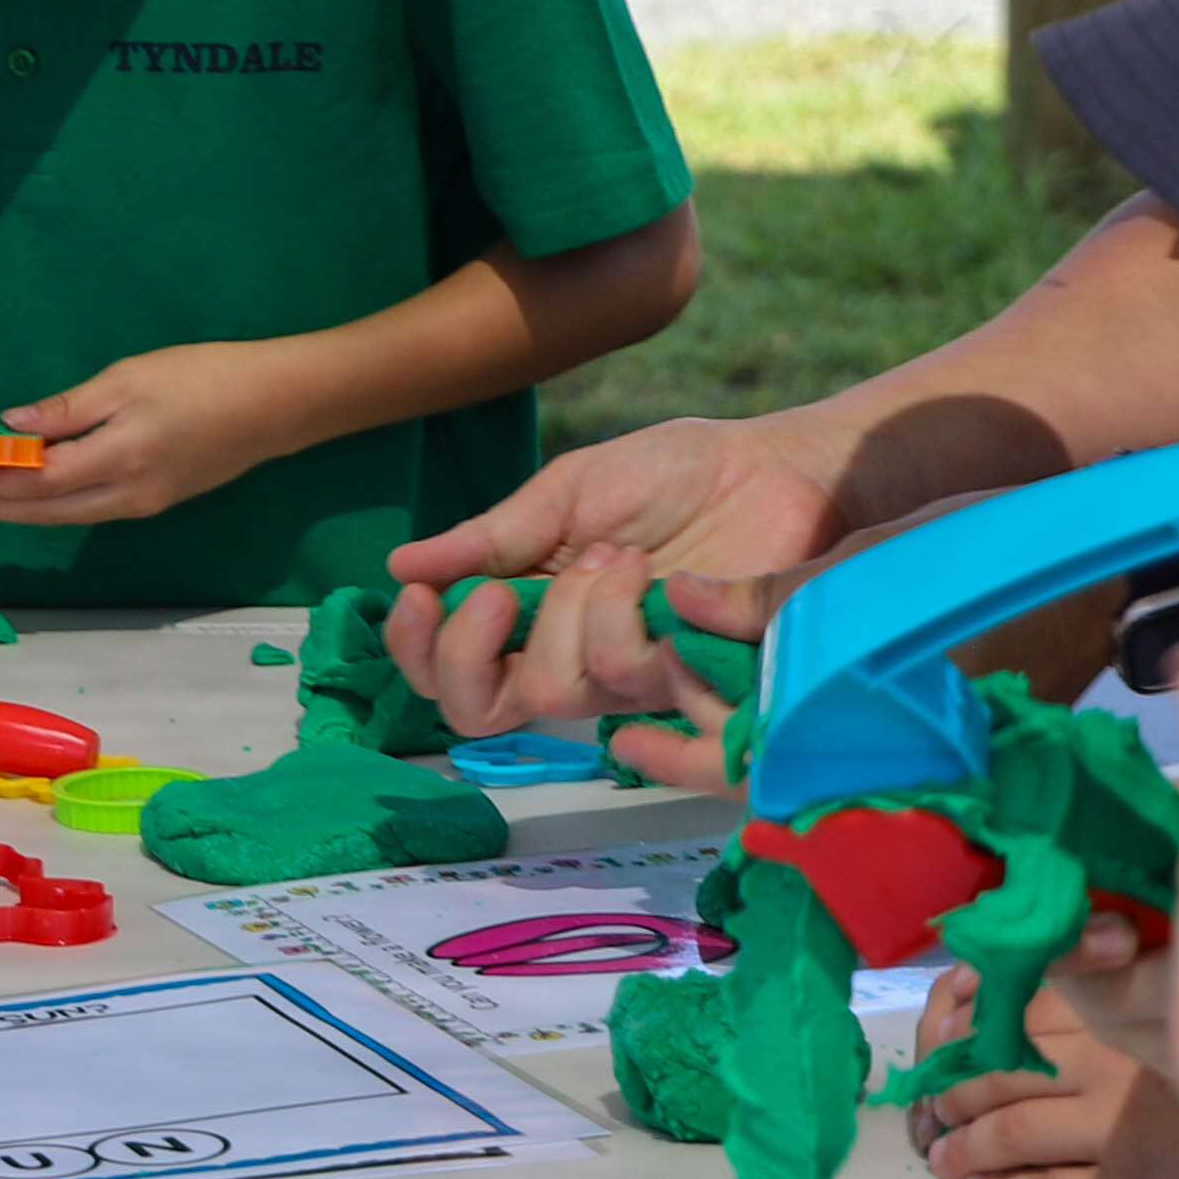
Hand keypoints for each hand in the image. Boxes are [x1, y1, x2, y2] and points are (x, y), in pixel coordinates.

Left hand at [0, 342, 298, 529]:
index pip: (35, 482)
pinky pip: (88, 509)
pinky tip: (35, 483)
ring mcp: (142, 506)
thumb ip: (68, 408)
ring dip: (18, 506)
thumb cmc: (203, 378)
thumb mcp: (129, 379)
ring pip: (64, 516)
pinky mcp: (154, 502)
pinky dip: (51, 502)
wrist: (275, 405)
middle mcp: (126, 497)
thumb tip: (12, 428)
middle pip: (43, 512)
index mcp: (117, 461)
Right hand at [383, 419, 844, 725]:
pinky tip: (655, 576)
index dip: (421, 652)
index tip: (420, 597)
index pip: (452, 673)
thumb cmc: (677, 475)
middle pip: (481, 709)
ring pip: (554, 692)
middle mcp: (570, 653)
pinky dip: (625, 619)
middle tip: (498, 592)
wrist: (775, 469)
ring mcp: (628, 675)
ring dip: (571, 614)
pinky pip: (628, 678)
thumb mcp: (569, 491)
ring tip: (615, 555)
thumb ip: (492, 537)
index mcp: (530, 608)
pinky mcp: (685, 683)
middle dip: (470, 650)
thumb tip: (402, 566)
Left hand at [903, 949, 1178, 1178]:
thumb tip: (1061, 969)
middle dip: (956, 1090)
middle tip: (932, 1107)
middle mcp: (1112, 1065)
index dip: (969, 1025)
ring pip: (1014, 1130)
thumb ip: (1136, 988)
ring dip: (967, 1143)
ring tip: (943, 1155)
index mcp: (1127, 1009)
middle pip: (1006, 1070)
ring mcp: (1116, 1132)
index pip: (1022, 1007)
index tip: (942, 1038)